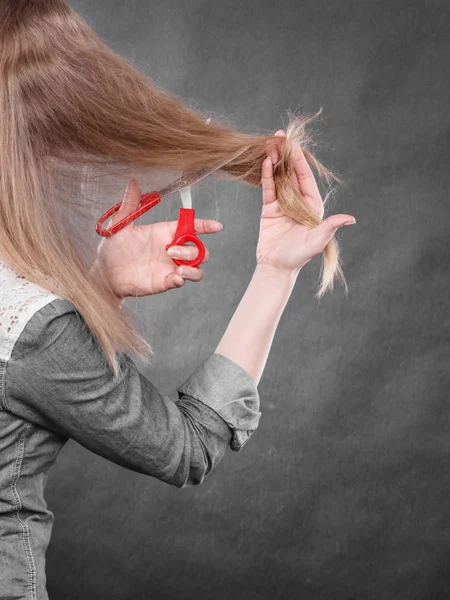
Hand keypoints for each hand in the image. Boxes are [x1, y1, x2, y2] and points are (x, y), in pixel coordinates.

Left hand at [91, 179, 222, 298]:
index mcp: (164, 232)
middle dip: (193, 249)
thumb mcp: (120, 223)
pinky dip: (184, 279)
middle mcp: (171, 249)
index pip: (191, 227)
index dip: (205, 226)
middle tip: (170, 250)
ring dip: (193, 266)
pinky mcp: (165, 282)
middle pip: (199, 248)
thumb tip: (133, 182)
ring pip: (197, 267)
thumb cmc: (113, 249)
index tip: (216, 226)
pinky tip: (175, 277)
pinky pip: (183, 282)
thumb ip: (130, 204)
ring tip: (177, 267)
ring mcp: (169, 266)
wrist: (104, 273)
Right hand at [256, 130, 355, 273]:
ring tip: (269, 144)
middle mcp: (298, 202)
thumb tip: (350, 219)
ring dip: (274, 161)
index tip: (294, 144)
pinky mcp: (269, 209)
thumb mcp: (316, 241)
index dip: (299, 160)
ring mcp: (283, 204)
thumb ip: (330, 227)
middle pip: (291, 173)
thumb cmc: (299, 257)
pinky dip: (266, 175)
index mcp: (311, 206)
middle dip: (286, 154)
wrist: (276, 268)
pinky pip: (268, 188)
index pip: (305, 178)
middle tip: (279, 135)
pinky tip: (264, 162)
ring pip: (279, 177)